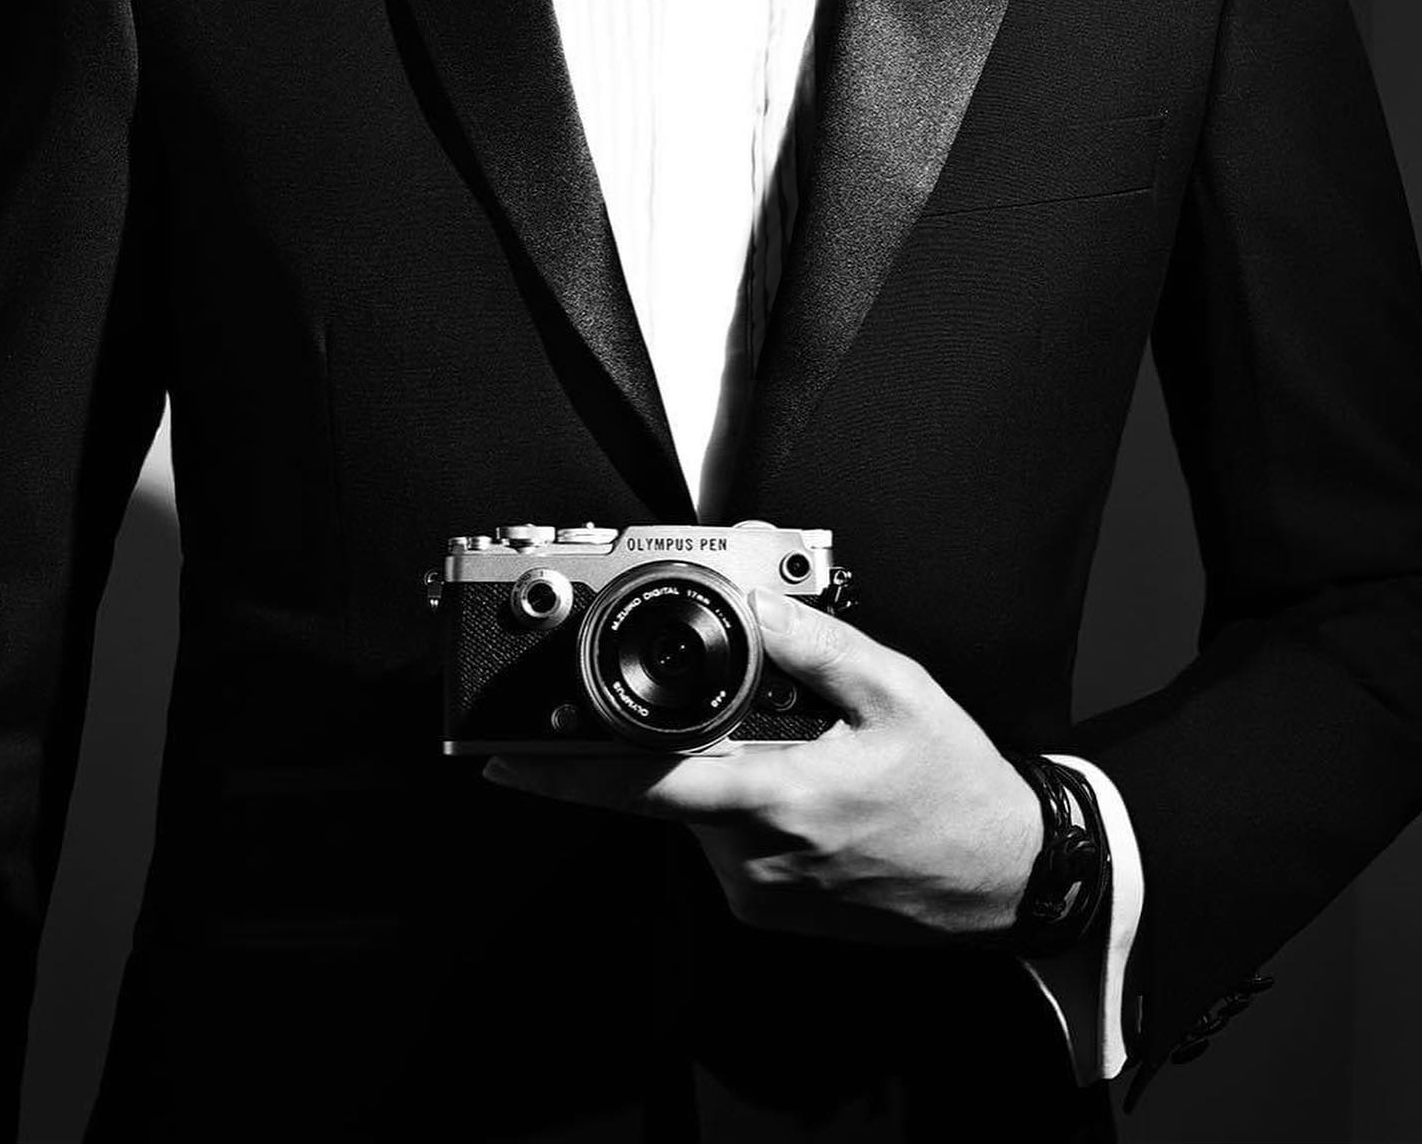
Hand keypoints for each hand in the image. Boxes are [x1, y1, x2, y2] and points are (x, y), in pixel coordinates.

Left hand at [483, 587, 1041, 945]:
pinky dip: (741, 803)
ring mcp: (761, 891)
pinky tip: (805, 783)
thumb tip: (752, 599)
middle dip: (676, 740)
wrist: (1007, 878)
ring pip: (697, 814)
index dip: (563, 773)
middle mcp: (757, 857)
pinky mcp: (770, 908)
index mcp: (780, 799)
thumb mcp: (895, 692)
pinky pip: (725, 843)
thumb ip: (813, 644)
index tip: (502, 760)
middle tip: (741, 711)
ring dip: (719, 769)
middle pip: (668, 787)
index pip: (643, 784)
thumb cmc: (956, 786)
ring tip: (800, 747)